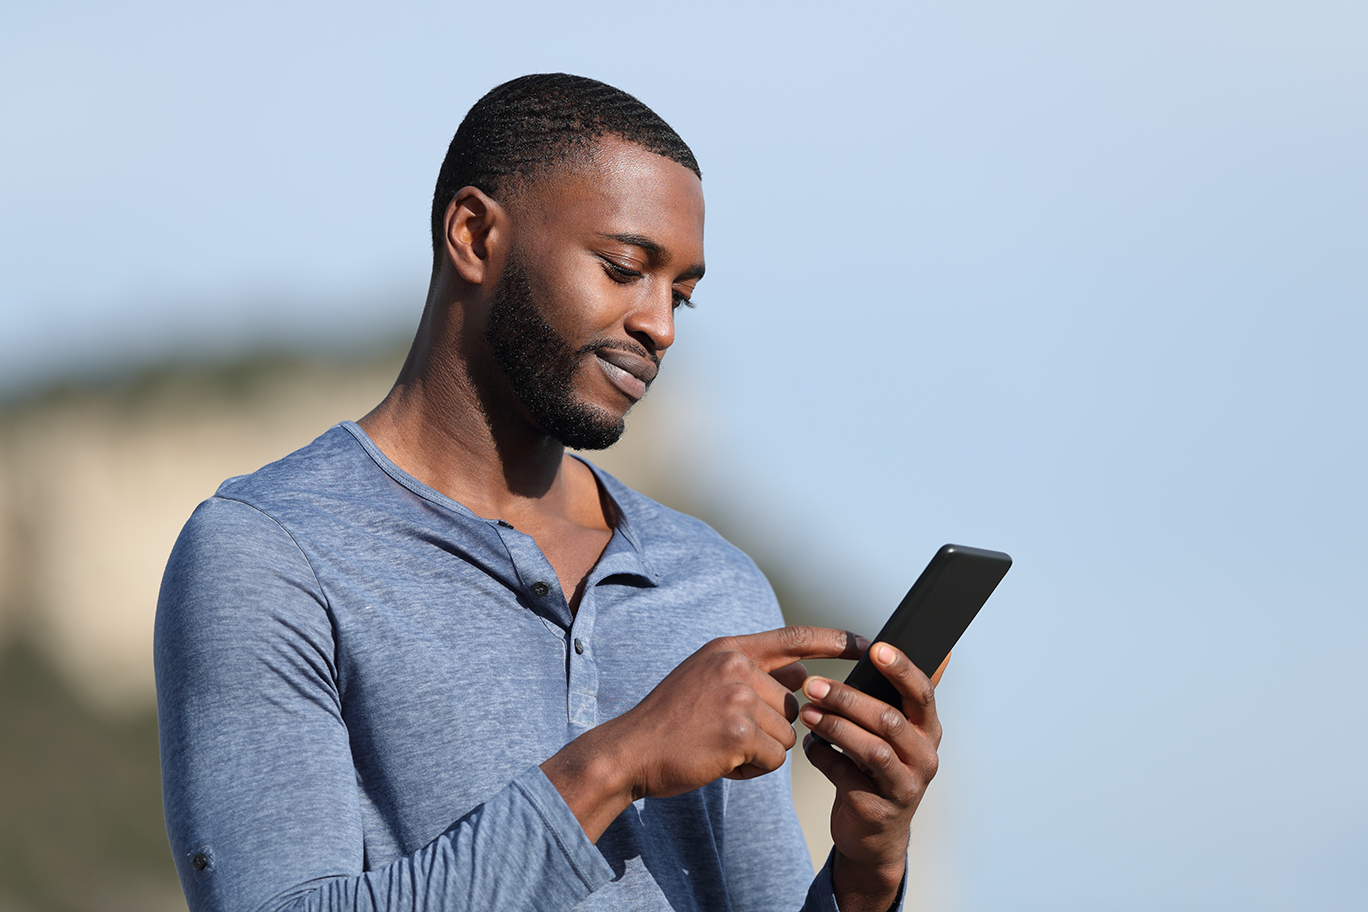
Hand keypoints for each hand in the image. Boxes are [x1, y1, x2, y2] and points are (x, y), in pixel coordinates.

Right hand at [542, 625, 864, 840]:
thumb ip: (751, 673)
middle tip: (725, 735)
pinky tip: (720, 762)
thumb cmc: (671, 722)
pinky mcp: (738, 732)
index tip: (870, 641)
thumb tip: (802, 677)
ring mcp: (737, 696)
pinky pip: (773, 758)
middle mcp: (736, 665)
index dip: (836, 641)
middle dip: (771, 728)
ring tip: (720, 748)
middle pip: (794, 703)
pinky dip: (751, 769)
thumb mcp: (707, 679)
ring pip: (786, 734)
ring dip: (760, 751)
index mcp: (731, 648)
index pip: (796, 638)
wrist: (630, 751)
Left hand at [799, 643, 944, 911]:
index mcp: (928, 730)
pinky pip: (846, 777)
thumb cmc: (880, 769)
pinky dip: (823, 757)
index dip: (901, 669)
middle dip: (847, 699)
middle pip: (888, 720)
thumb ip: (896, 697)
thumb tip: (912, 651)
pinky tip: (809, 745)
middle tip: (812, 685)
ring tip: (806, 713)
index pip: (922, 692)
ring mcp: (904, 786)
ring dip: (834, 727)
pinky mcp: (877, 809)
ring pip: (871, 750)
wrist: (875, 834)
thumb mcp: (895, 733)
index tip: (876, 649)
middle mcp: (924, 757)